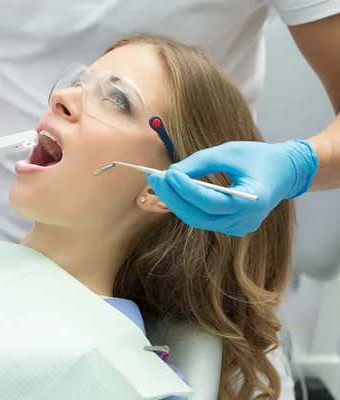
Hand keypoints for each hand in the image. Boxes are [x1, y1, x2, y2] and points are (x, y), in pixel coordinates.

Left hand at [147, 140, 317, 235]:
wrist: (286, 171)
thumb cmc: (259, 157)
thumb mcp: (230, 152)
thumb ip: (200, 162)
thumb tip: (172, 173)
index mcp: (252, 202)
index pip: (211, 201)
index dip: (186, 189)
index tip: (167, 174)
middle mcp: (245, 221)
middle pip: (199, 215)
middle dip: (173, 197)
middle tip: (154, 178)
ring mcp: (238, 228)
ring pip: (198, 219)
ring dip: (176, 201)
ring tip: (160, 182)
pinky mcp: (232, 227)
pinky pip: (203, 218)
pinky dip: (187, 205)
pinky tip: (174, 191)